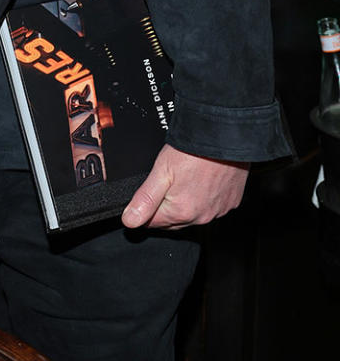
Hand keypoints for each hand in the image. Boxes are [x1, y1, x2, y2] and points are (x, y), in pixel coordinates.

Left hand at [121, 143, 248, 229]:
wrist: (225, 137)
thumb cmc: (195, 151)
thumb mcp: (161, 171)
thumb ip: (145, 198)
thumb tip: (130, 220)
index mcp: (181, 212)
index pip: (153, 223)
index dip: (145, 209)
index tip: (147, 195)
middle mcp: (201, 216)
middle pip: (173, 220)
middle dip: (164, 208)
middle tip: (165, 182)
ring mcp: (218, 210)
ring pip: (193, 214)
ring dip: (185, 204)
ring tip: (185, 178)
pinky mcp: (231, 202)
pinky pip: (212, 206)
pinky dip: (204, 198)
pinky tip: (202, 181)